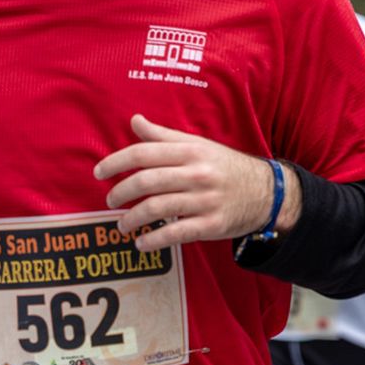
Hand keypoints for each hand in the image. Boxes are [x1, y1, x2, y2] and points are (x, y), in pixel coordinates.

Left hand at [93, 114, 300, 252]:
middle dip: (121, 192)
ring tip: (122, 225)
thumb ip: (163, 136)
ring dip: (133, 219)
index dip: (116, 162)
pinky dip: (153, 240)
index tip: (98, 173)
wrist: (266, 193)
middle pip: (147, 181)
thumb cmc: (223, 167)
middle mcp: (196, 173)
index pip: (144, 153)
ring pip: (158, 208)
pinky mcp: (211, 225)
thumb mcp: (197, 146)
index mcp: (190, 151)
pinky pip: (175, 233)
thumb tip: (135, 121)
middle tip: (109, 201)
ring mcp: (204, 200)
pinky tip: (141, 243)